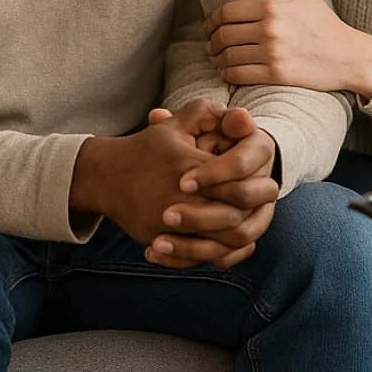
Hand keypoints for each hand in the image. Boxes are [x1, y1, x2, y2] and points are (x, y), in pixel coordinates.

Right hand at [70, 102, 277, 268]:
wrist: (106, 176)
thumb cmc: (149, 147)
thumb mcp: (178, 123)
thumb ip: (211, 114)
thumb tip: (246, 118)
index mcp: (189, 168)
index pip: (237, 185)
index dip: (256, 185)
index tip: (266, 180)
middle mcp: (179, 200)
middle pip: (233, 218)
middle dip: (255, 212)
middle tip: (265, 205)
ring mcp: (168, 225)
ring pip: (219, 244)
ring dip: (241, 236)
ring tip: (251, 222)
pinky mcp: (160, 242)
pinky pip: (198, 258)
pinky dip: (219, 254)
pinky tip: (232, 242)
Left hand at [204, 0, 371, 96]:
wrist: (348, 57)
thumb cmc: (326, 24)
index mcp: (273, 8)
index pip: (228, 12)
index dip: (212, 19)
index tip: (210, 25)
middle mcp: (270, 30)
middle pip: (224, 34)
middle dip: (212, 39)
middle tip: (211, 43)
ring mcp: (272, 54)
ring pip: (228, 56)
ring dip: (217, 58)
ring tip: (217, 58)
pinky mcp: (275, 75)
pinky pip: (238, 75)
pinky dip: (226, 73)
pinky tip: (227, 71)